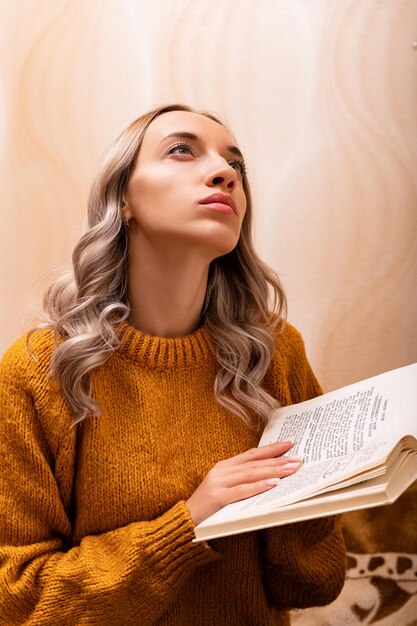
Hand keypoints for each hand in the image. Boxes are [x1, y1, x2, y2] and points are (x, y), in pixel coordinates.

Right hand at [185, 441, 302, 524]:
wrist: (184, 522)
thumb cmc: (208, 508)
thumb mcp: (225, 489)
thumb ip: (242, 482)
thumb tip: (270, 477)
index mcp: (224, 467)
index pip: (252, 454)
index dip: (271, 448)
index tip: (289, 443)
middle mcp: (221, 471)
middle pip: (254, 463)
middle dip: (278, 459)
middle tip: (298, 457)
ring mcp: (219, 483)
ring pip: (251, 473)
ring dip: (273, 470)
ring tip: (291, 468)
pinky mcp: (218, 498)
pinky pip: (242, 491)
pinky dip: (259, 486)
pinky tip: (274, 483)